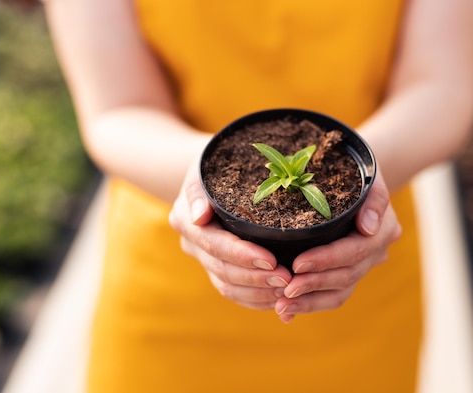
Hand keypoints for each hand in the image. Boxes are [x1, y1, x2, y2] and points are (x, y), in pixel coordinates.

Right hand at [169, 160, 292, 309]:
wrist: (209, 172)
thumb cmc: (214, 163)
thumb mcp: (205, 167)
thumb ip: (199, 192)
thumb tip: (198, 217)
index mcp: (185, 219)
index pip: (215, 245)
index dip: (242, 256)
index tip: (271, 260)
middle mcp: (191, 244)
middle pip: (223, 270)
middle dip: (256, 278)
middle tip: (287, 279)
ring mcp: (203, 259)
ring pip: (227, 287)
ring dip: (258, 293)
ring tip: (287, 291)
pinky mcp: (216, 269)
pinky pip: (233, 293)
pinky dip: (255, 300)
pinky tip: (278, 300)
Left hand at [274, 169, 401, 322]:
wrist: (359, 177)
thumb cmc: (356, 171)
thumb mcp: (367, 173)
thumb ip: (373, 198)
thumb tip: (368, 227)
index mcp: (382, 229)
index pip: (355, 250)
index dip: (327, 259)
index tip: (297, 263)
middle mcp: (376, 252)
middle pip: (347, 276)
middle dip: (314, 284)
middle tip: (284, 290)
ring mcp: (363, 266)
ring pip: (340, 293)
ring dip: (309, 302)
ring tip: (281, 307)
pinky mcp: (348, 274)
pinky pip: (332, 295)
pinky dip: (309, 304)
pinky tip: (286, 312)